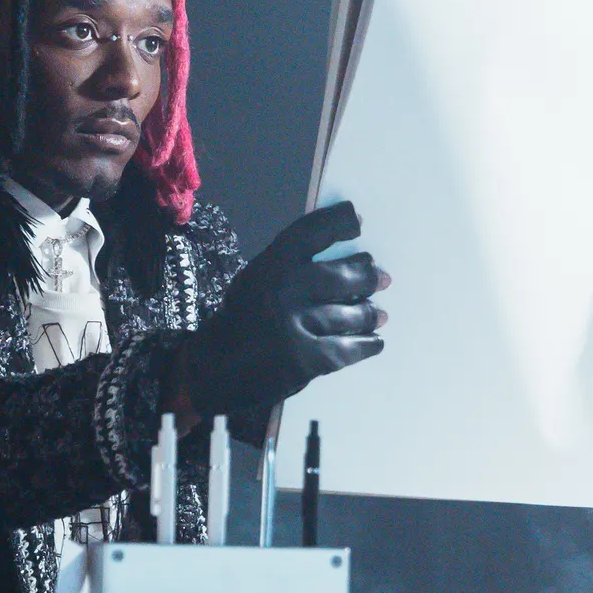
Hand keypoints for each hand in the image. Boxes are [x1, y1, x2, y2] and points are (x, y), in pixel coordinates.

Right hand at [176, 201, 388, 427]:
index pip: (312, 231)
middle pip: (342, 275)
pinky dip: (367, 346)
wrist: (210, 370)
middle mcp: (284, 289)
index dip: (340, 222)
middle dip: (367, 275)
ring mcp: (295, 325)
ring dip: (370, 313)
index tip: (359, 222)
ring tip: (380, 313)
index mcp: (269, 265)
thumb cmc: (237, 323)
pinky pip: (348, 349)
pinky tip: (375, 343)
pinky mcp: (304, 359)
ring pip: (350, 314)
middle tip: (382, 278)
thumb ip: (289, 270)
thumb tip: (341, 264)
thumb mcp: (254, 283)